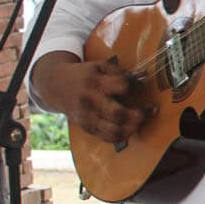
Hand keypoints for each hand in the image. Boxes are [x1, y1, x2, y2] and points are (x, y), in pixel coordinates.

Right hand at [33, 54, 148, 144]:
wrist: (55, 86)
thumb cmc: (84, 75)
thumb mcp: (99, 66)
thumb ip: (120, 72)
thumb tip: (144, 76)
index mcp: (94, 83)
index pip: (121, 86)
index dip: (135, 86)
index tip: (139, 86)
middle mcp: (90, 102)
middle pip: (118, 114)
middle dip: (139, 114)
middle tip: (149, 110)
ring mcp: (87, 117)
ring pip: (114, 130)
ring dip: (133, 128)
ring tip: (141, 120)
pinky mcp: (87, 128)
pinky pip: (107, 138)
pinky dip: (122, 136)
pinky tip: (130, 128)